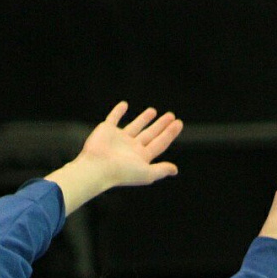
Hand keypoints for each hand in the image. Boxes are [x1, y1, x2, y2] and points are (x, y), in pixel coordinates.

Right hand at [46, 103, 182, 212]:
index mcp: (141, 157)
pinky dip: (118, 111)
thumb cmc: (121, 172)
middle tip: (171, 115)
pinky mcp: (106, 130)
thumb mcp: (146, 173)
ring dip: (144, 119)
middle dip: (161, 125)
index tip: (179, 123)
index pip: (159, 143)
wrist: (97, 168)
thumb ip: (161, 170)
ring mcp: (119, 139)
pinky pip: (113, 118)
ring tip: (153, 111)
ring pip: (135, 126)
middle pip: (150, 134)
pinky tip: (124, 105)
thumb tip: (175, 170)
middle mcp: (131, 148)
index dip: (170, 134)